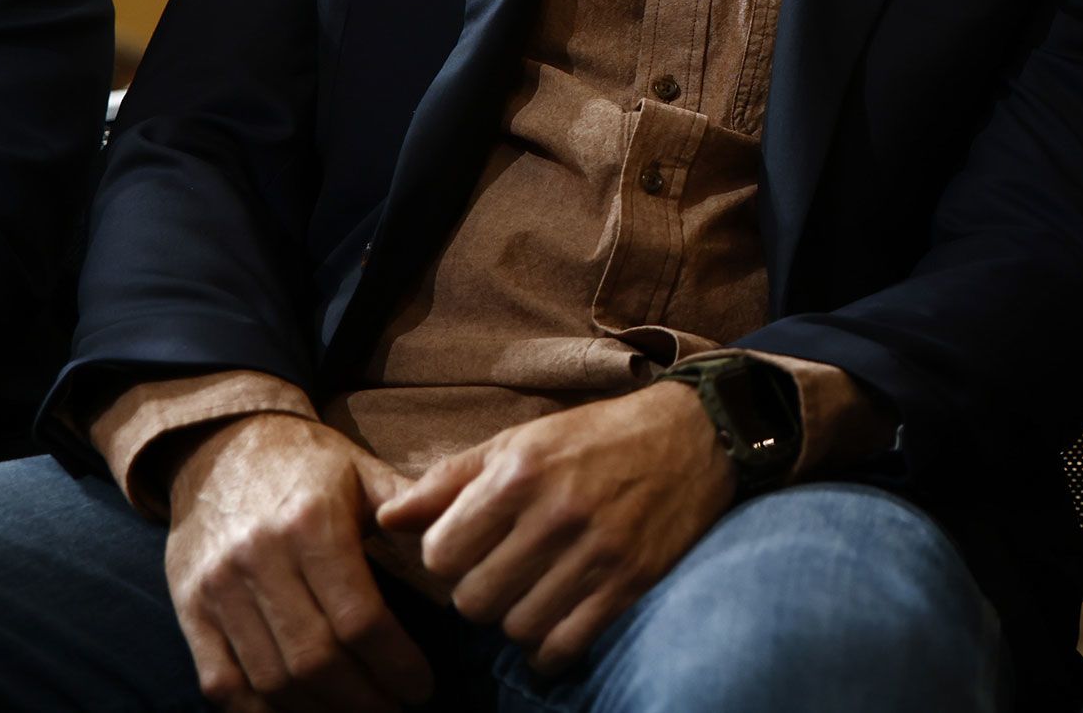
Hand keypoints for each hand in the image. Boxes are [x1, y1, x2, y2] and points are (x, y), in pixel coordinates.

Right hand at [163, 412, 433, 712]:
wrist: (219, 445)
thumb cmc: (307, 461)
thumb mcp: (363, 469)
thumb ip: (411, 506)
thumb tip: (462, 537)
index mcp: (312, 524)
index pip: (359, 618)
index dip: (395, 663)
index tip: (421, 687)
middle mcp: (259, 559)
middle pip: (315, 658)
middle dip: (363, 698)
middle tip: (396, 708)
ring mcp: (218, 589)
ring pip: (271, 678)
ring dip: (319, 712)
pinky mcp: (189, 610)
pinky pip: (222, 682)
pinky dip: (260, 712)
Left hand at [373, 383, 734, 674]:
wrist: (695, 435)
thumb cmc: (596, 437)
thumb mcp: (519, 441)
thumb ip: (450, 480)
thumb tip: (387, 518)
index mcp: (519, 473)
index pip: (440, 555)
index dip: (446, 561)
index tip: (468, 551)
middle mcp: (555, 513)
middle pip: (474, 600)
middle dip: (478, 594)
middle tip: (501, 574)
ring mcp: (596, 552)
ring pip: (516, 628)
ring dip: (516, 620)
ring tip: (533, 593)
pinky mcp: (630, 582)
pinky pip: (564, 646)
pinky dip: (550, 647)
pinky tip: (556, 621)